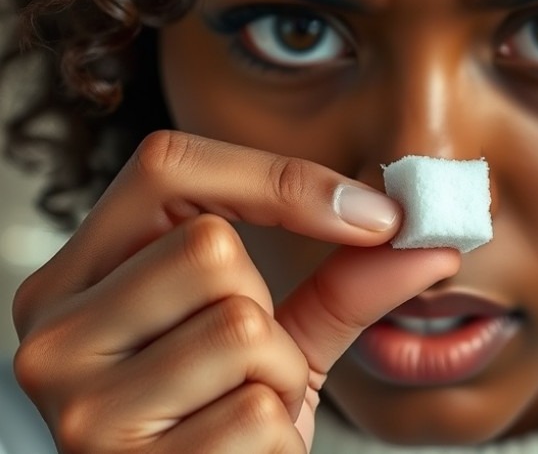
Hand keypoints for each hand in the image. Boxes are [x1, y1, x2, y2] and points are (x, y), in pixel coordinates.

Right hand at [11, 130, 459, 452]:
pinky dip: (277, 435)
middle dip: (269, 308)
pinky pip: (257, 413)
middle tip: (253, 363)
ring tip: (240, 410)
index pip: (166, 166)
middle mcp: (54, 335)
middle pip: (210, 247)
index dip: (280, 177)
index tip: (375, 215)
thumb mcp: (275, 340)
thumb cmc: (224, 420)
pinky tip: (234, 452)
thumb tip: (428, 240)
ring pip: (243, 329)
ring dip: (280, 378)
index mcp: (77, 281)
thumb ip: (338, 285)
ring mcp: (79, 405)